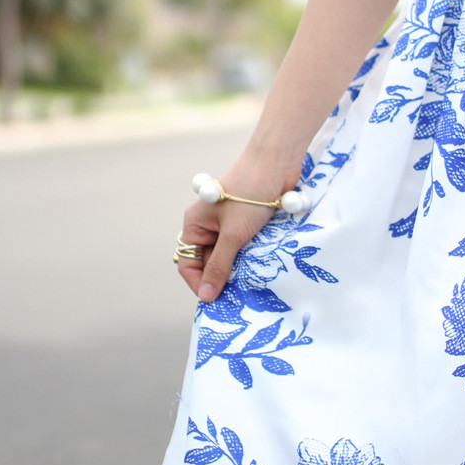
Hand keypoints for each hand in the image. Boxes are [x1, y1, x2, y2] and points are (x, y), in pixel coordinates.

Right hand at [176, 152, 302, 302]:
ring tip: (250, 281)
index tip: (216, 300)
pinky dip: (250, 258)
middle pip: (209, 262)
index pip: (188, 263)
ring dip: (238, 268)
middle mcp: (208, 225)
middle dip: (222, 278)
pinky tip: (260, 266)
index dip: (199, 283)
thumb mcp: (233, 235)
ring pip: (229, 256)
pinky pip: (244, 247)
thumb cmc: (249, 195)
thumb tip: (206, 297)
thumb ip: (219, 266)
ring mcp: (228, 224)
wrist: (276, 164)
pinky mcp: (247, 223)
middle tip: (238, 295)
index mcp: (195, 225)